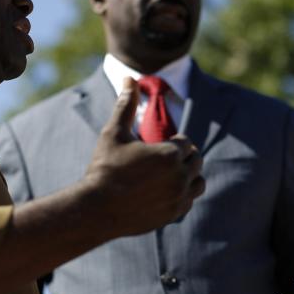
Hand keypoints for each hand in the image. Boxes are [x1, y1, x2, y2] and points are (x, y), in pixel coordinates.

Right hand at [84, 77, 205, 236]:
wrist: (96, 209)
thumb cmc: (104, 167)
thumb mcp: (114, 133)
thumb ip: (126, 105)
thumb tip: (129, 78)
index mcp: (170, 154)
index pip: (185, 142)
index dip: (172, 142)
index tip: (155, 147)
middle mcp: (180, 176)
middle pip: (195, 159)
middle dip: (181, 157)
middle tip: (160, 159)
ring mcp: (178, 197)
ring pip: (198, 181)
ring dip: (188, 175)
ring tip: (167, 175)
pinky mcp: (174, 214)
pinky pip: (189, 201)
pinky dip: (182, 194)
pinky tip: (163, 192)